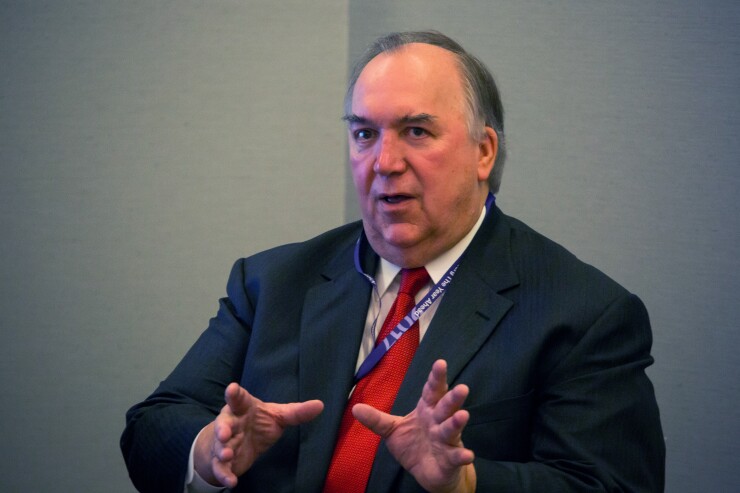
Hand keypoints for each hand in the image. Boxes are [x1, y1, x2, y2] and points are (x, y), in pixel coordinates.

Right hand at [194, 383, 323, 487]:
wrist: (239, 443)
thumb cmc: (259, 423)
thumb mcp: (278, 417)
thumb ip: (297, 413)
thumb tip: (321, 404)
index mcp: (243, 408)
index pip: (239, 398)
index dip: (235, 393)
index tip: (232, 388)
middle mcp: (231, 423)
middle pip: (224, 424)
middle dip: (222, 428)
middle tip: (224, 433)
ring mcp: (224, 443)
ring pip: (220, 447)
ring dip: (222, 451)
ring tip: (227, 455)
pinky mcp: (223, 461)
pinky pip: (221, 468)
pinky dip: (224, 475)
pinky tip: (232, 482)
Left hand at [353, 359, 475, 492]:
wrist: (428, 472)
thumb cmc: (413, 445)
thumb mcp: (392, 430)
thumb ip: (377, 420)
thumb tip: (355, 408)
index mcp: (426, 410)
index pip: (431, 391)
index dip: (436, 378)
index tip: (440, 363)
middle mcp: (438, 422)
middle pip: (445, 407)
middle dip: (452, 398)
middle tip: (461, 388)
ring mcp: (447, 440)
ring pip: (452, 429)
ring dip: (457, 422)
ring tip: (463, 415)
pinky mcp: (451, 460)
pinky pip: (456, 456)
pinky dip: (461, 456)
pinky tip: (467, 455)